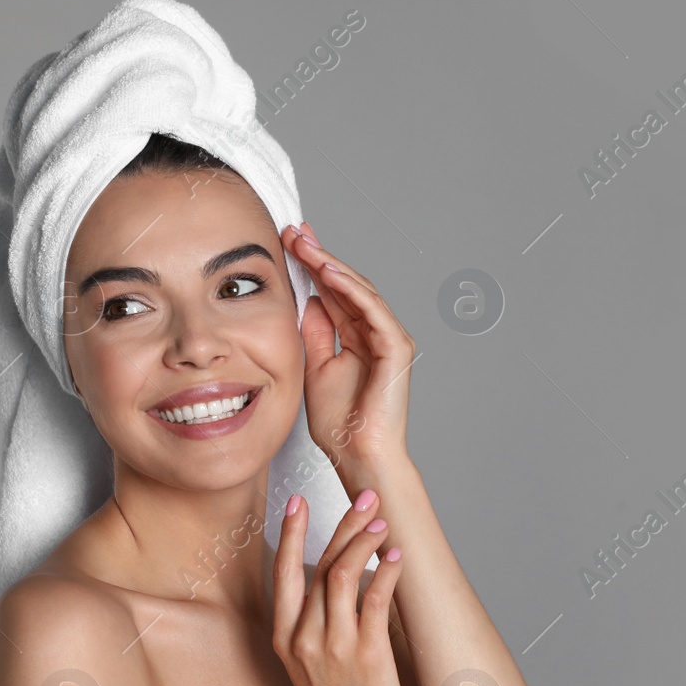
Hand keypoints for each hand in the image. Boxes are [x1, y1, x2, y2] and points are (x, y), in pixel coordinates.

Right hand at [271, 490, 406, 685]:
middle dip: (343, 524)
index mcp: (286, 639)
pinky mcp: (367, 656)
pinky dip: (386, 572)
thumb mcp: (308, 667)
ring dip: (365, 540)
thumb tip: (331, 583)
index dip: (291, 533)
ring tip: (383, 521)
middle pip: (320, 565)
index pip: (283, 573)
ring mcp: (334, 647)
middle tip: (365, 496)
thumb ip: (312, 626)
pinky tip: (396, 555)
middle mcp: (305, 638)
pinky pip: (374, 600)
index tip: (298, 501)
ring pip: (343, 575)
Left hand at [280, 222, 414, 472]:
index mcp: (356, 337)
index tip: (288, 242)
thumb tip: (309, 299)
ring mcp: (390, 338)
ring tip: (304, 243)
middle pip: (346, 284)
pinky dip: (350, 288)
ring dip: (330, 264)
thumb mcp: (314, 366)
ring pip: (359, 289)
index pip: (334, 292)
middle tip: (294, 231)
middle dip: (319, 255)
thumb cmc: (340, 422)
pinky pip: (372, 309)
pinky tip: (327, 270)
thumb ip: (315, 333)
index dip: (312, 265)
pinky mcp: (397, 347)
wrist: (358, 454)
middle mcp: (376, 332)